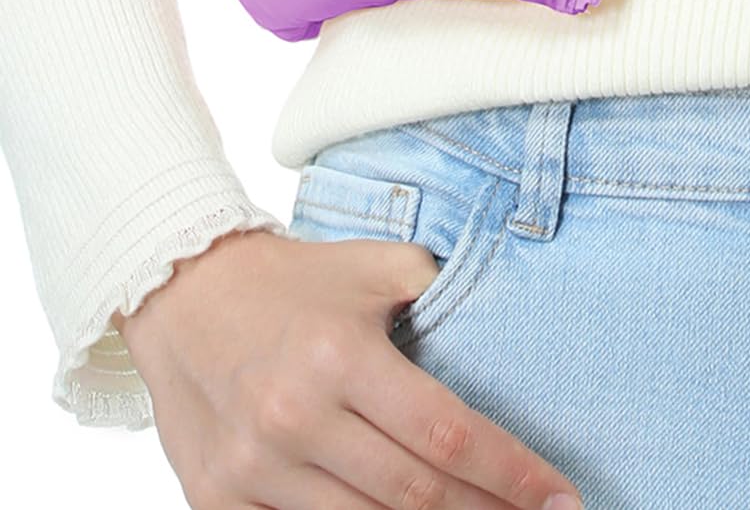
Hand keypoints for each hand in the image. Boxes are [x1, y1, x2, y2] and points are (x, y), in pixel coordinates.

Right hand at [113, 224, 584, 509]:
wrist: (182, 295)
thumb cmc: (294, 281)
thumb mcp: (375, 268)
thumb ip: (438, 292)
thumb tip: (508, 327)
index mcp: (340, 358)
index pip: (447, 435)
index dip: (513, 474)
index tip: (562, 498)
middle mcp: (295, 419)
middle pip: (415, 495)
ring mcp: (253, 471)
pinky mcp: (218, 502)